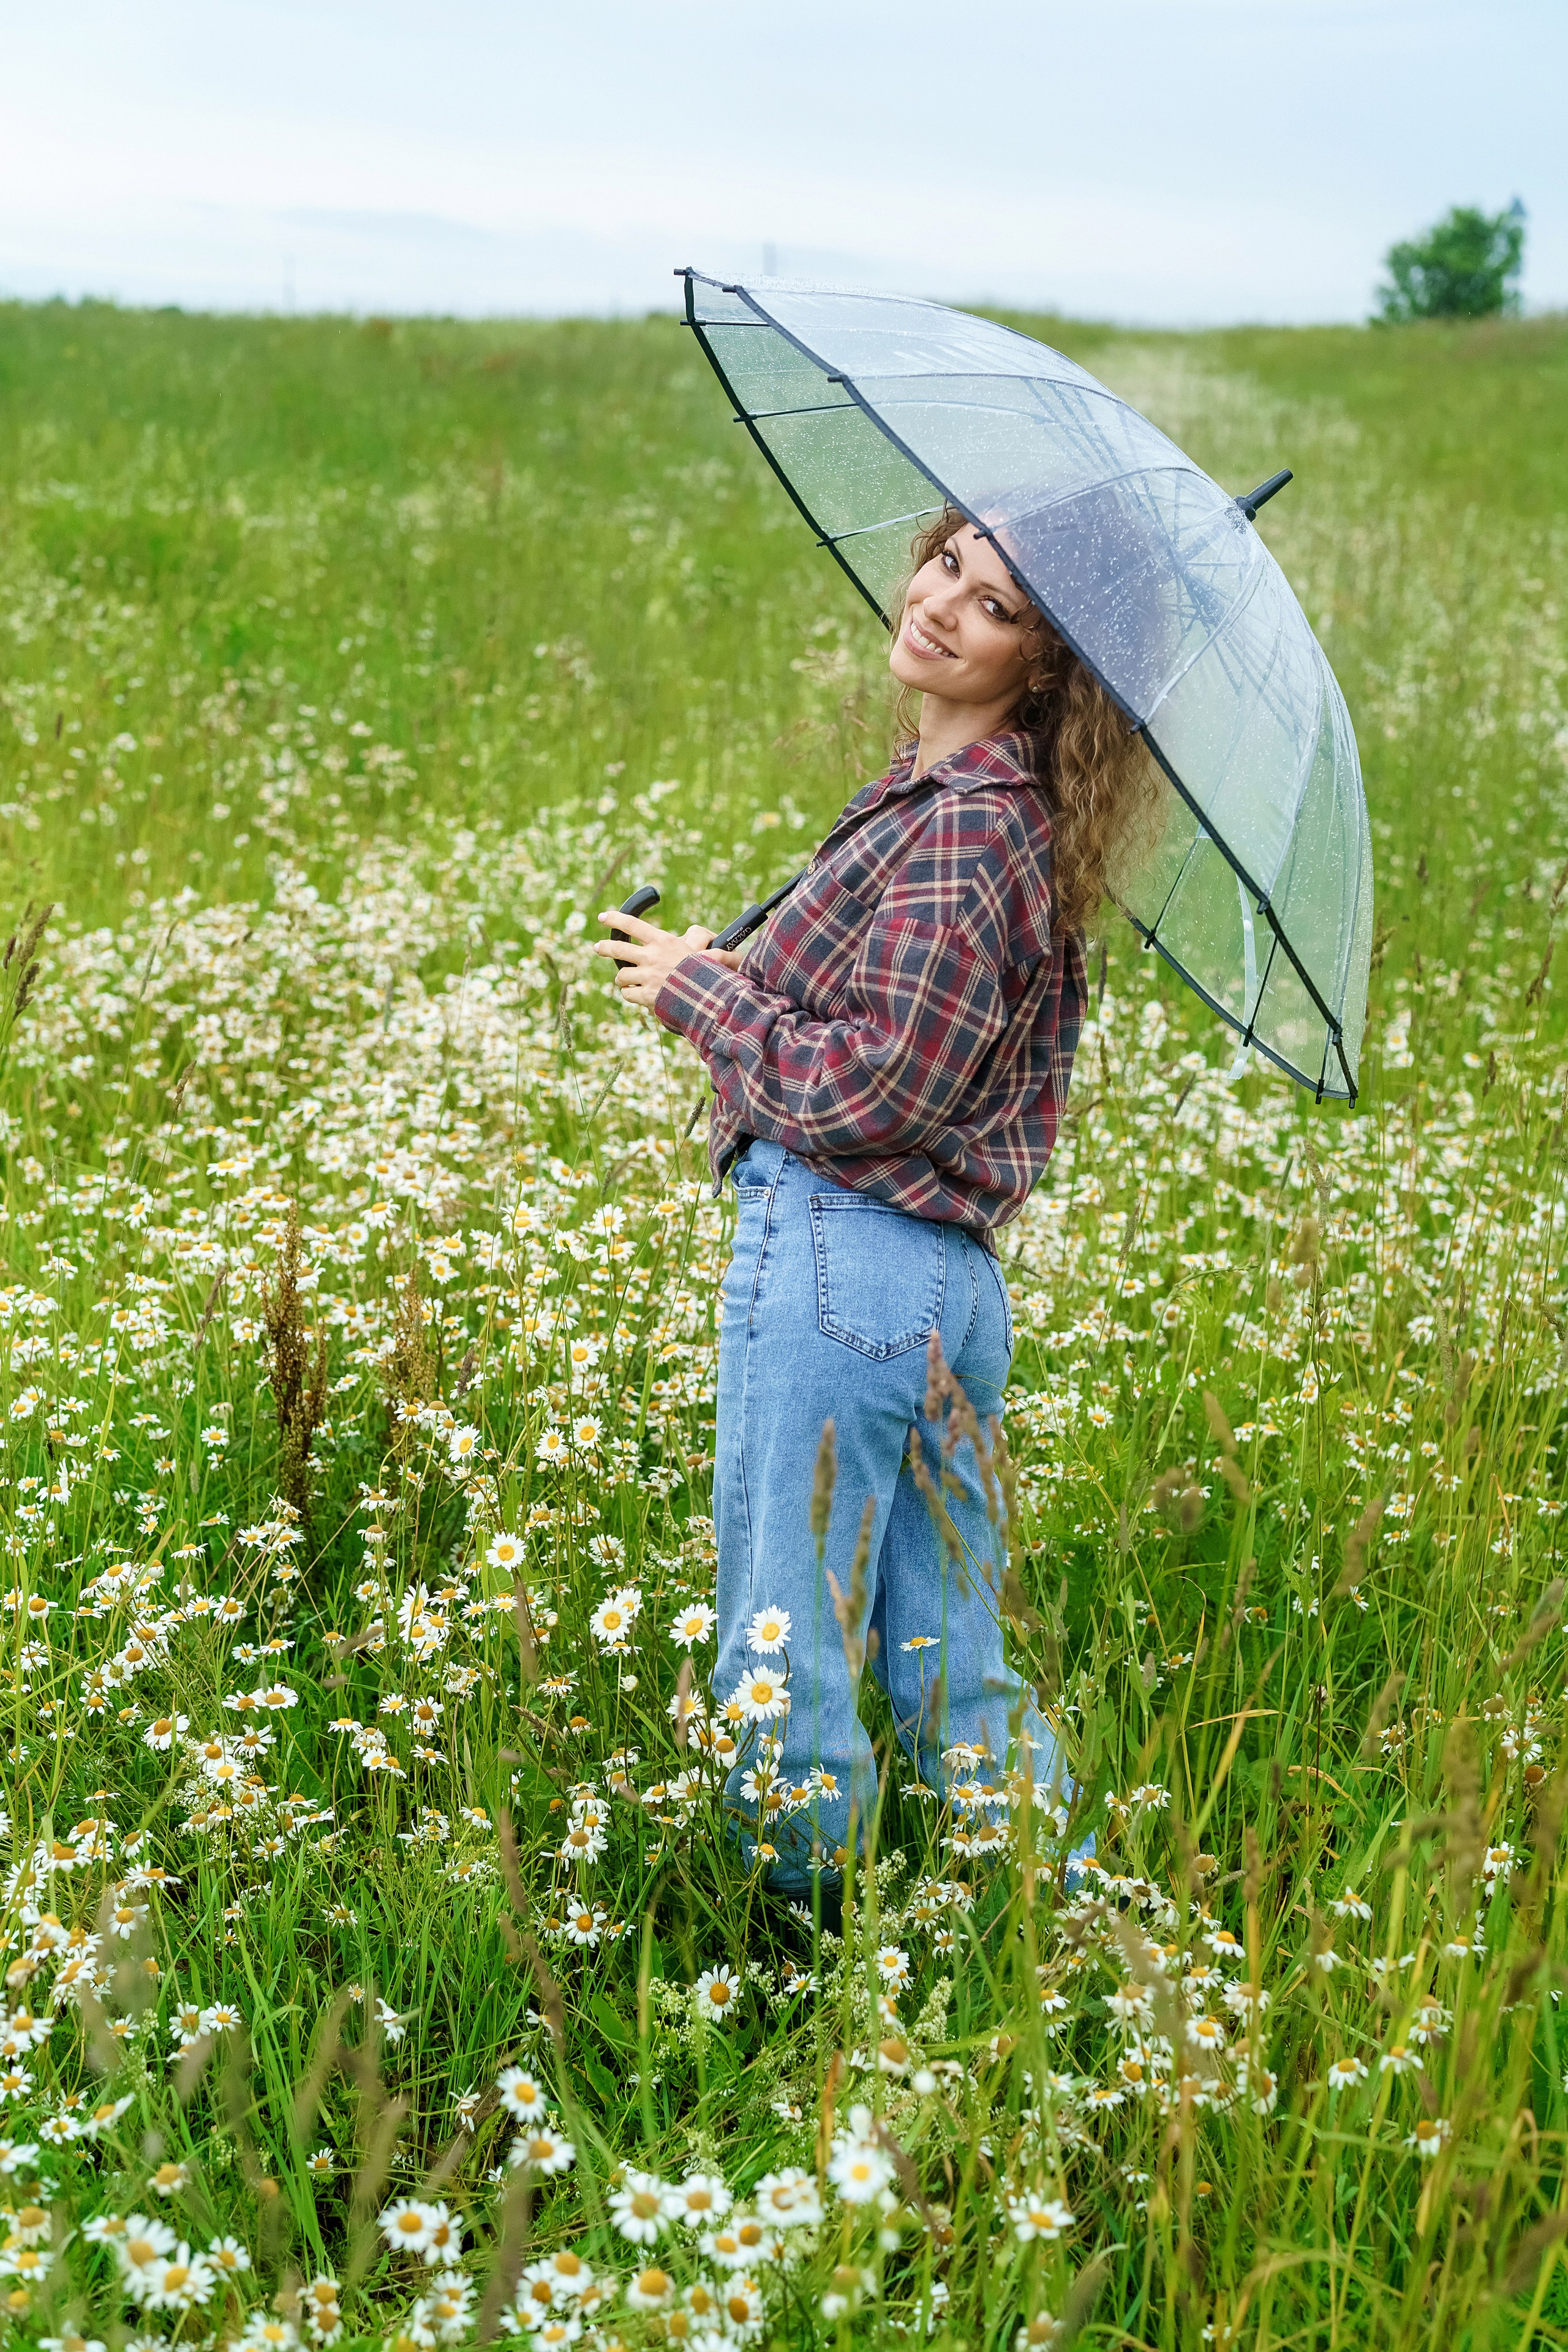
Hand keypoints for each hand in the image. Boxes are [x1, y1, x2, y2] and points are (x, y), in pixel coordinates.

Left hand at [594, 911, 740, 1008]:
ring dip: (623, 979)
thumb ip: (684, 945)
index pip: (632, 924)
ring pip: (621, 975)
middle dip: (604, 947)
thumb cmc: (705, 971)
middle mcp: (651, 956)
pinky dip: (631, 994)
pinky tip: (638, 995)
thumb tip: (678, 945)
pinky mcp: (646, 995)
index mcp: (662, 941)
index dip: (615, 919)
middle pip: (618, 949)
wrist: (708, 995)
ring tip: (628, 981)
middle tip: (598, 947)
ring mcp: (647, 976)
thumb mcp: (696, 950)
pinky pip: (627, 994)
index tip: (603, 917)